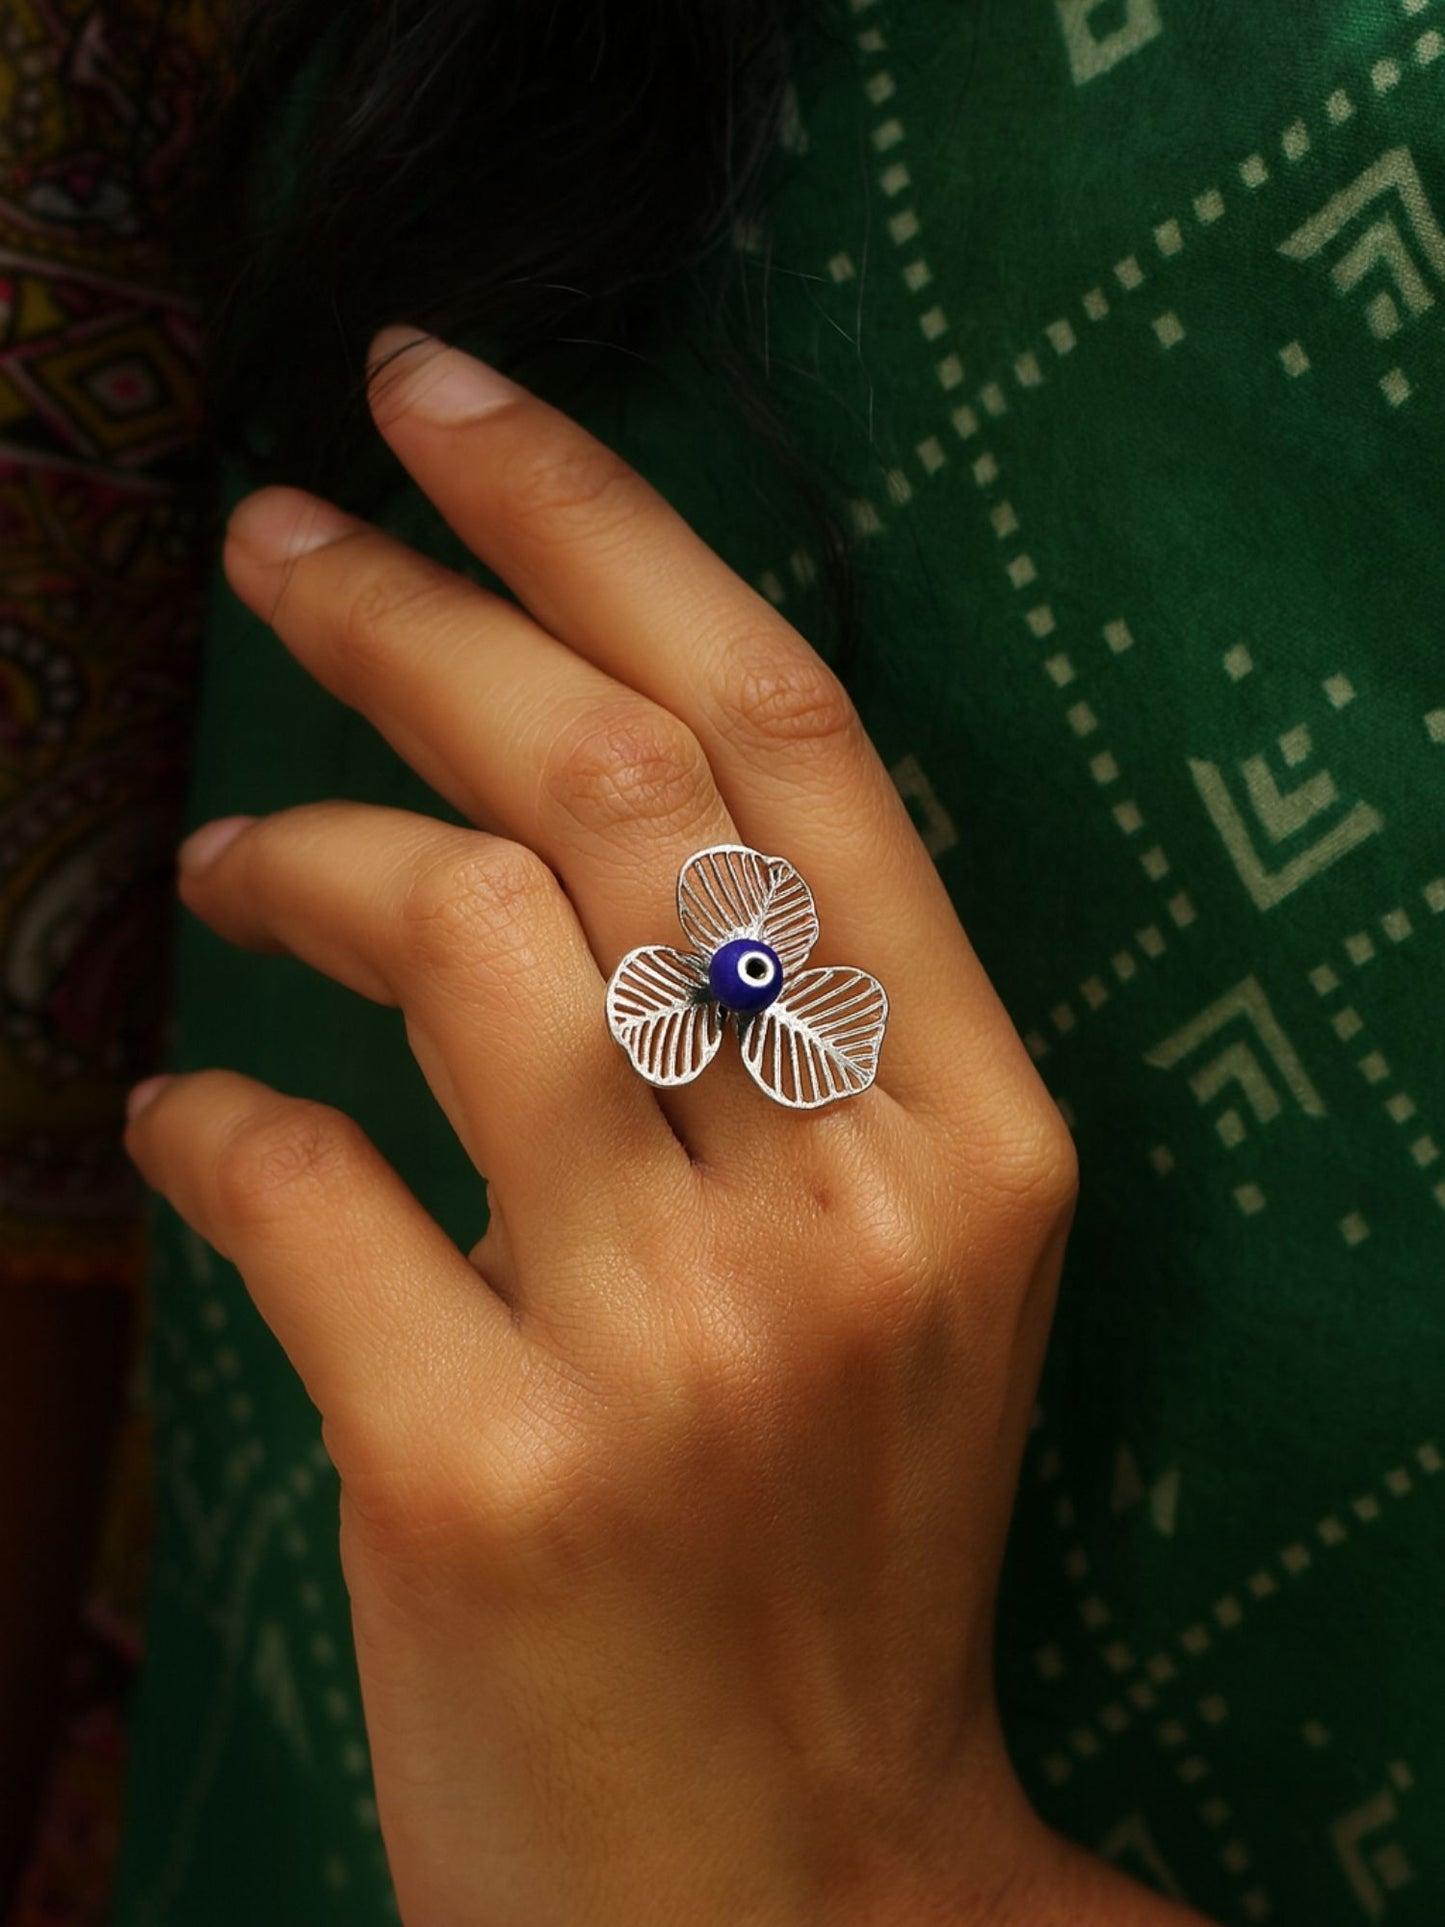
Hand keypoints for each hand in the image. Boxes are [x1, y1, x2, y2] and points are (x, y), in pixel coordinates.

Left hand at [124, 332, 1196, 1925]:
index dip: (606, 526)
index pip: (792, 735)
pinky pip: (304, 1179)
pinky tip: (200, 1120)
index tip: (447, 407)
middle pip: (620, 783)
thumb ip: (794, 1049)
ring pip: (465, 935)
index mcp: (982, 1132)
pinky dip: (213, 1116)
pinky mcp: (493, 1478)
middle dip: (419, 611)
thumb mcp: (893, 1274)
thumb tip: (556, 822)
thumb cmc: (823, 1549)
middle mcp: (856, 1207)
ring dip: (301, 851)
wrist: (792, 1891)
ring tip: (223, 857)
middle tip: (277, 542)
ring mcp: (682, 1346)